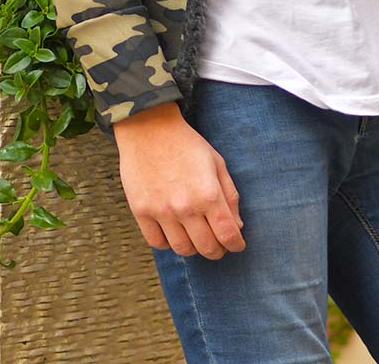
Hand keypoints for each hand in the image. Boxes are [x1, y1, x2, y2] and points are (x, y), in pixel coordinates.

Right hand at [113, 101, 244, 259]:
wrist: (149, 128)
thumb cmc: (187, 144)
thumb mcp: (217, 163)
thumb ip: (229, 196)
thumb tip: (237, 226)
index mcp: (209, 193)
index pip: (228, 234)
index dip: (236, 244)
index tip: (237, 244)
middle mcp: (185, 206)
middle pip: (207, 248)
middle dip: (217, 250)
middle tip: (218, 244)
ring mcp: (161, 211)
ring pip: (182, 249)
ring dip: (194, 248)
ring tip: (196, 237)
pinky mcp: (141, 211)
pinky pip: (157, 243)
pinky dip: (168, 243)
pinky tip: (174, 231)